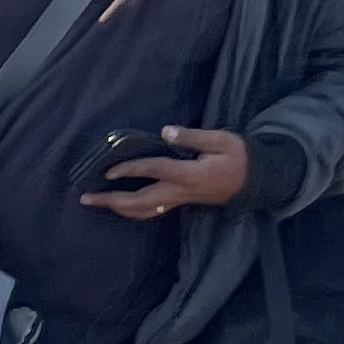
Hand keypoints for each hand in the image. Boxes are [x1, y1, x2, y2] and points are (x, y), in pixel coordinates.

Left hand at [85, 124, 251, 219]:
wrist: (257, 181)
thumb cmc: (241, 157)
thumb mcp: (222, 140)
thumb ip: (193, 137)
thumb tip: (166, 132)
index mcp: (189, 175)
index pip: (154, 171)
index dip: (130, 170)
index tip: (109, 170)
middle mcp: (179, 192)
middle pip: (140, 202)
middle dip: (111, 201)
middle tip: (86, 198)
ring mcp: (179, 200)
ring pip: (144, 211)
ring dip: (117, 208)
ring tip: (96, 202)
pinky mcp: (180, 203)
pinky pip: (152, 211)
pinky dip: (132, 210)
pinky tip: (119, 206)